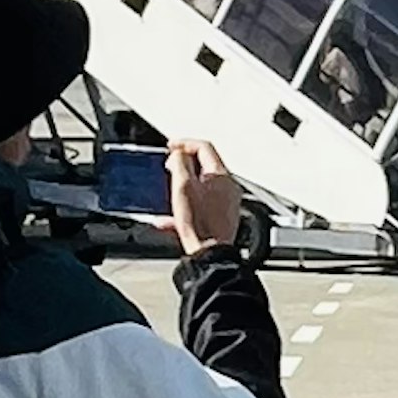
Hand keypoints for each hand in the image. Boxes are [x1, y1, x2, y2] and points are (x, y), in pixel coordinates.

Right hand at [168, 134, 244, 251]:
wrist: (209, 254)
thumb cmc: (199, 223)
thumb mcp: (182, 186)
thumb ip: (180, 164)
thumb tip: (178, 154)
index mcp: (221, 175)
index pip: (204, 147)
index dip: (184, 143)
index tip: (171, 147)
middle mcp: (228, 187)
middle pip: (205, 166)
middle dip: (184, 164)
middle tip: (169, 166)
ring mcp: (226, 203)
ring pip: (202, 186)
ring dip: (183, 186)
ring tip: (170, 191)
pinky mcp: (221, 219)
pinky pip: (201, 205)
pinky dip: (186, 205)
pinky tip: (170, 218)